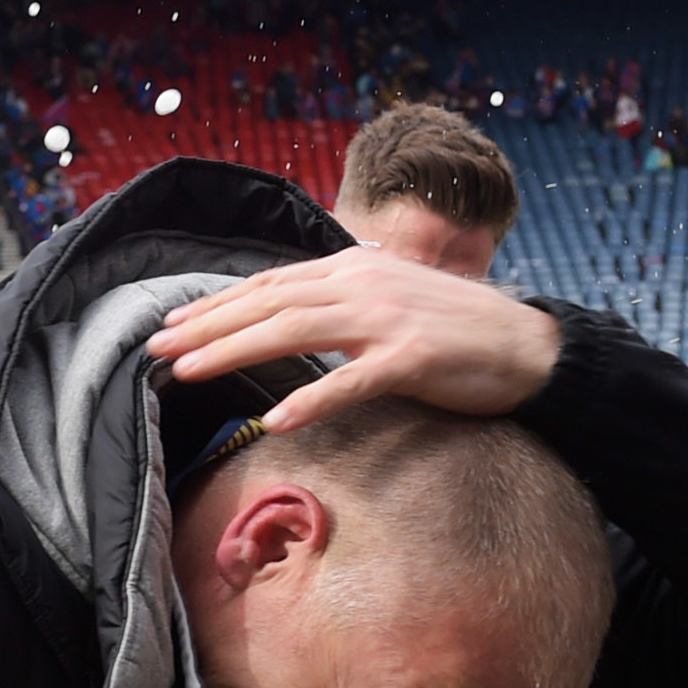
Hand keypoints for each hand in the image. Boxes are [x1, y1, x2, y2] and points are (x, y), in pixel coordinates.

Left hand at [144, 248, 560, 432]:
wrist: (531, 347)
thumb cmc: (461, 334)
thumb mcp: (393, 304)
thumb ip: (344, 309)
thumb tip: (295, 322)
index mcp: (355, 269)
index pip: (270, 284)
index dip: (217, 305)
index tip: (173, 326)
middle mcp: (364, 285)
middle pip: (269, 303)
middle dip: (207, 326)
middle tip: (157, 349)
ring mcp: (387, 321)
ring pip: (294, 332)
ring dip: (236, 352)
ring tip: (190, 373)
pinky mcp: (413, 360)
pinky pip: (352, 382)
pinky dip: (313, 398)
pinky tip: (278, 418)